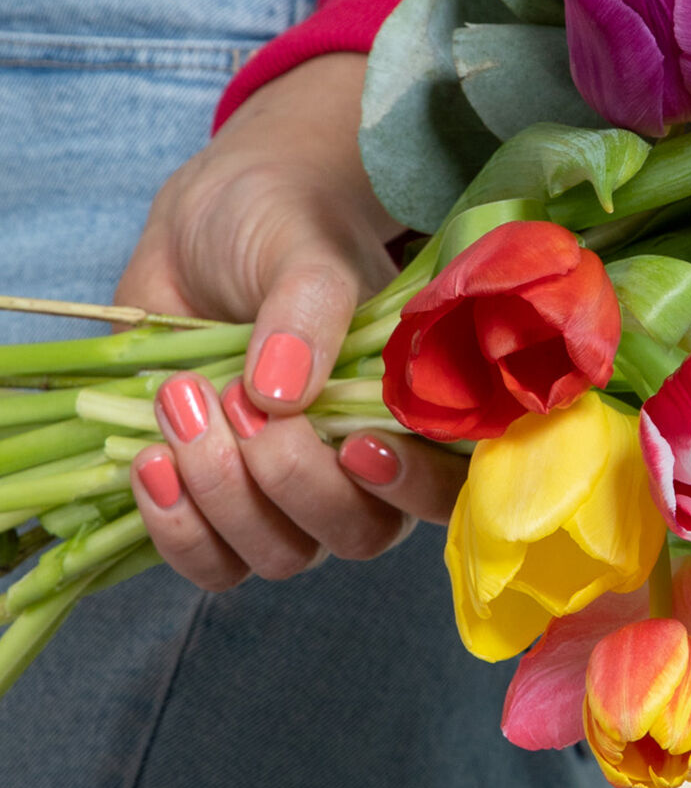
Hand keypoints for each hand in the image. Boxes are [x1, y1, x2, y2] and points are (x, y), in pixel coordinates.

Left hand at [117, 53, 466, 591]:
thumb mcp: (302, 248)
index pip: (442, 491)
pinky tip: (150, 459)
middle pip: (353, 534)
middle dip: (289, 477)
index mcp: (413, 412)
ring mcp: (287, 496)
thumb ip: (307, 309)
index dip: (407, 487)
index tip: (353, 445)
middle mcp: (362, 471)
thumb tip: (281, 393)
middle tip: (235, 398)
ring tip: (178, 400)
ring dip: (221, 493)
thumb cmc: (280, 225)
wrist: (202, 227)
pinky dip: (175, 525)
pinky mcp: (216, 506)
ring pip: (277, 554)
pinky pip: (209, 562)